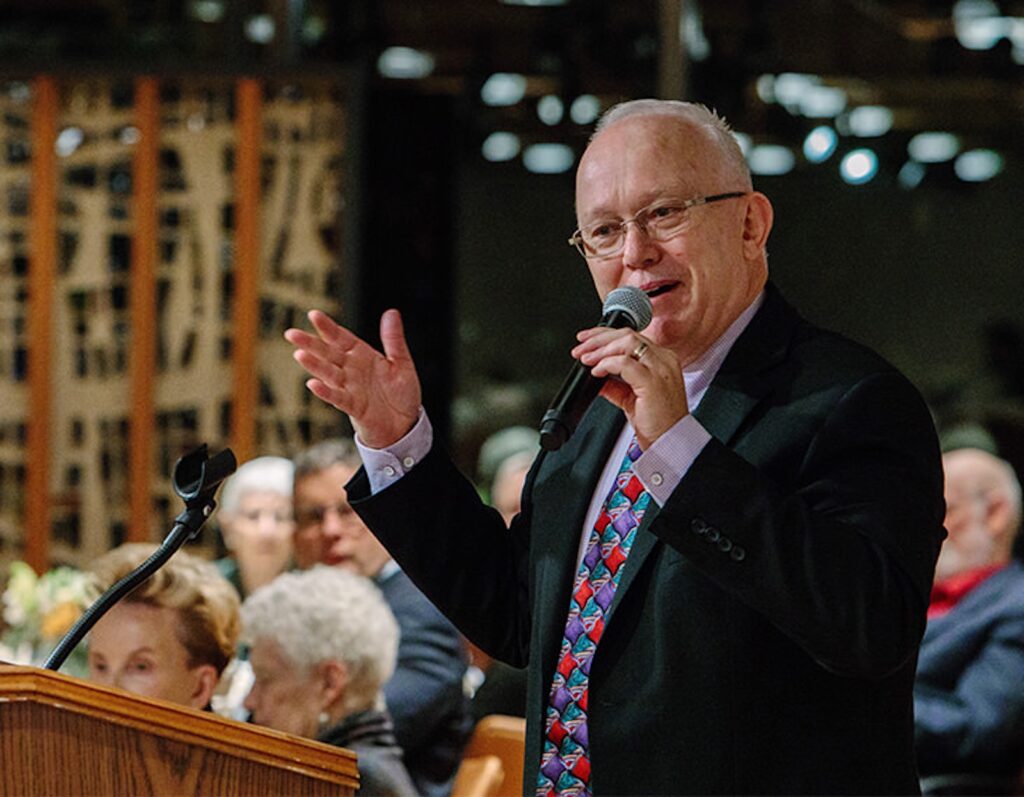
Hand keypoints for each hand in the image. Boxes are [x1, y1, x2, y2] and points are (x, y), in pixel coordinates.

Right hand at [284, 309, 421, 447]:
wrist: (405, 425)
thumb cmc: (401, 394)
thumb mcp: (401, 363)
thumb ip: (393, 339)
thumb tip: (391, 312)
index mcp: (362, 356)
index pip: (341, 338)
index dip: (328, 328)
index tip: (314, 315)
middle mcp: (352, 370)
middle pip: (328, 354)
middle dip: (310, 344)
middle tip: (291, 334)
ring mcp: (350, 388)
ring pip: (328, 374)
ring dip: (314, 365)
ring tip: (299, 355)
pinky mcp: (353, 406)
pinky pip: (338, 398)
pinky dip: (326, 392)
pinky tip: (313, 384)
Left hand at [573, 327, 688, 449]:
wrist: (669, 441)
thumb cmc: (657, 422)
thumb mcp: (631, 398)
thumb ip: (615, 384)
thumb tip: (596, 374)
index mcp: (662, 360)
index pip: (631, 336)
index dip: (605, 335)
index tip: (586, 341)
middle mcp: (664, 360)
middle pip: (627, 335)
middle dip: (599, 339)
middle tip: (580, 349)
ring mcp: (660, 369)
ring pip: (627, 343)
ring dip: (601, 349)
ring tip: (586, 359)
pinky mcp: (653, 381)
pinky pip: (624, 363)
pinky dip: (606, 364)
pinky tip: (597, 371)